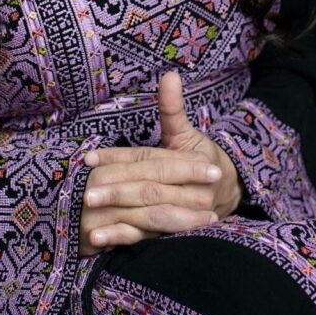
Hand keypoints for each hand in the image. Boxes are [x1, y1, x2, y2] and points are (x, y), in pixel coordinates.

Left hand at [78, 71, 244, 255]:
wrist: (229, 193)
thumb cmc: (200, 158)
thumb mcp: (187, 132)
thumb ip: (173, 108)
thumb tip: (170, 74)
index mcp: (187, 163)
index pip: (147, 160)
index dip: (118, 158)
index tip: (89, 159)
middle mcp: (187, 191)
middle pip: (148, 188)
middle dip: (116, 190)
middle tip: (86, 191)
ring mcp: (182, 215)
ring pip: (148, 215)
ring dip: (117, 217)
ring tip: (87, 218)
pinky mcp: (173, 233)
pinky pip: (147, 238)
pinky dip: (122, 239)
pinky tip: (98, 240)